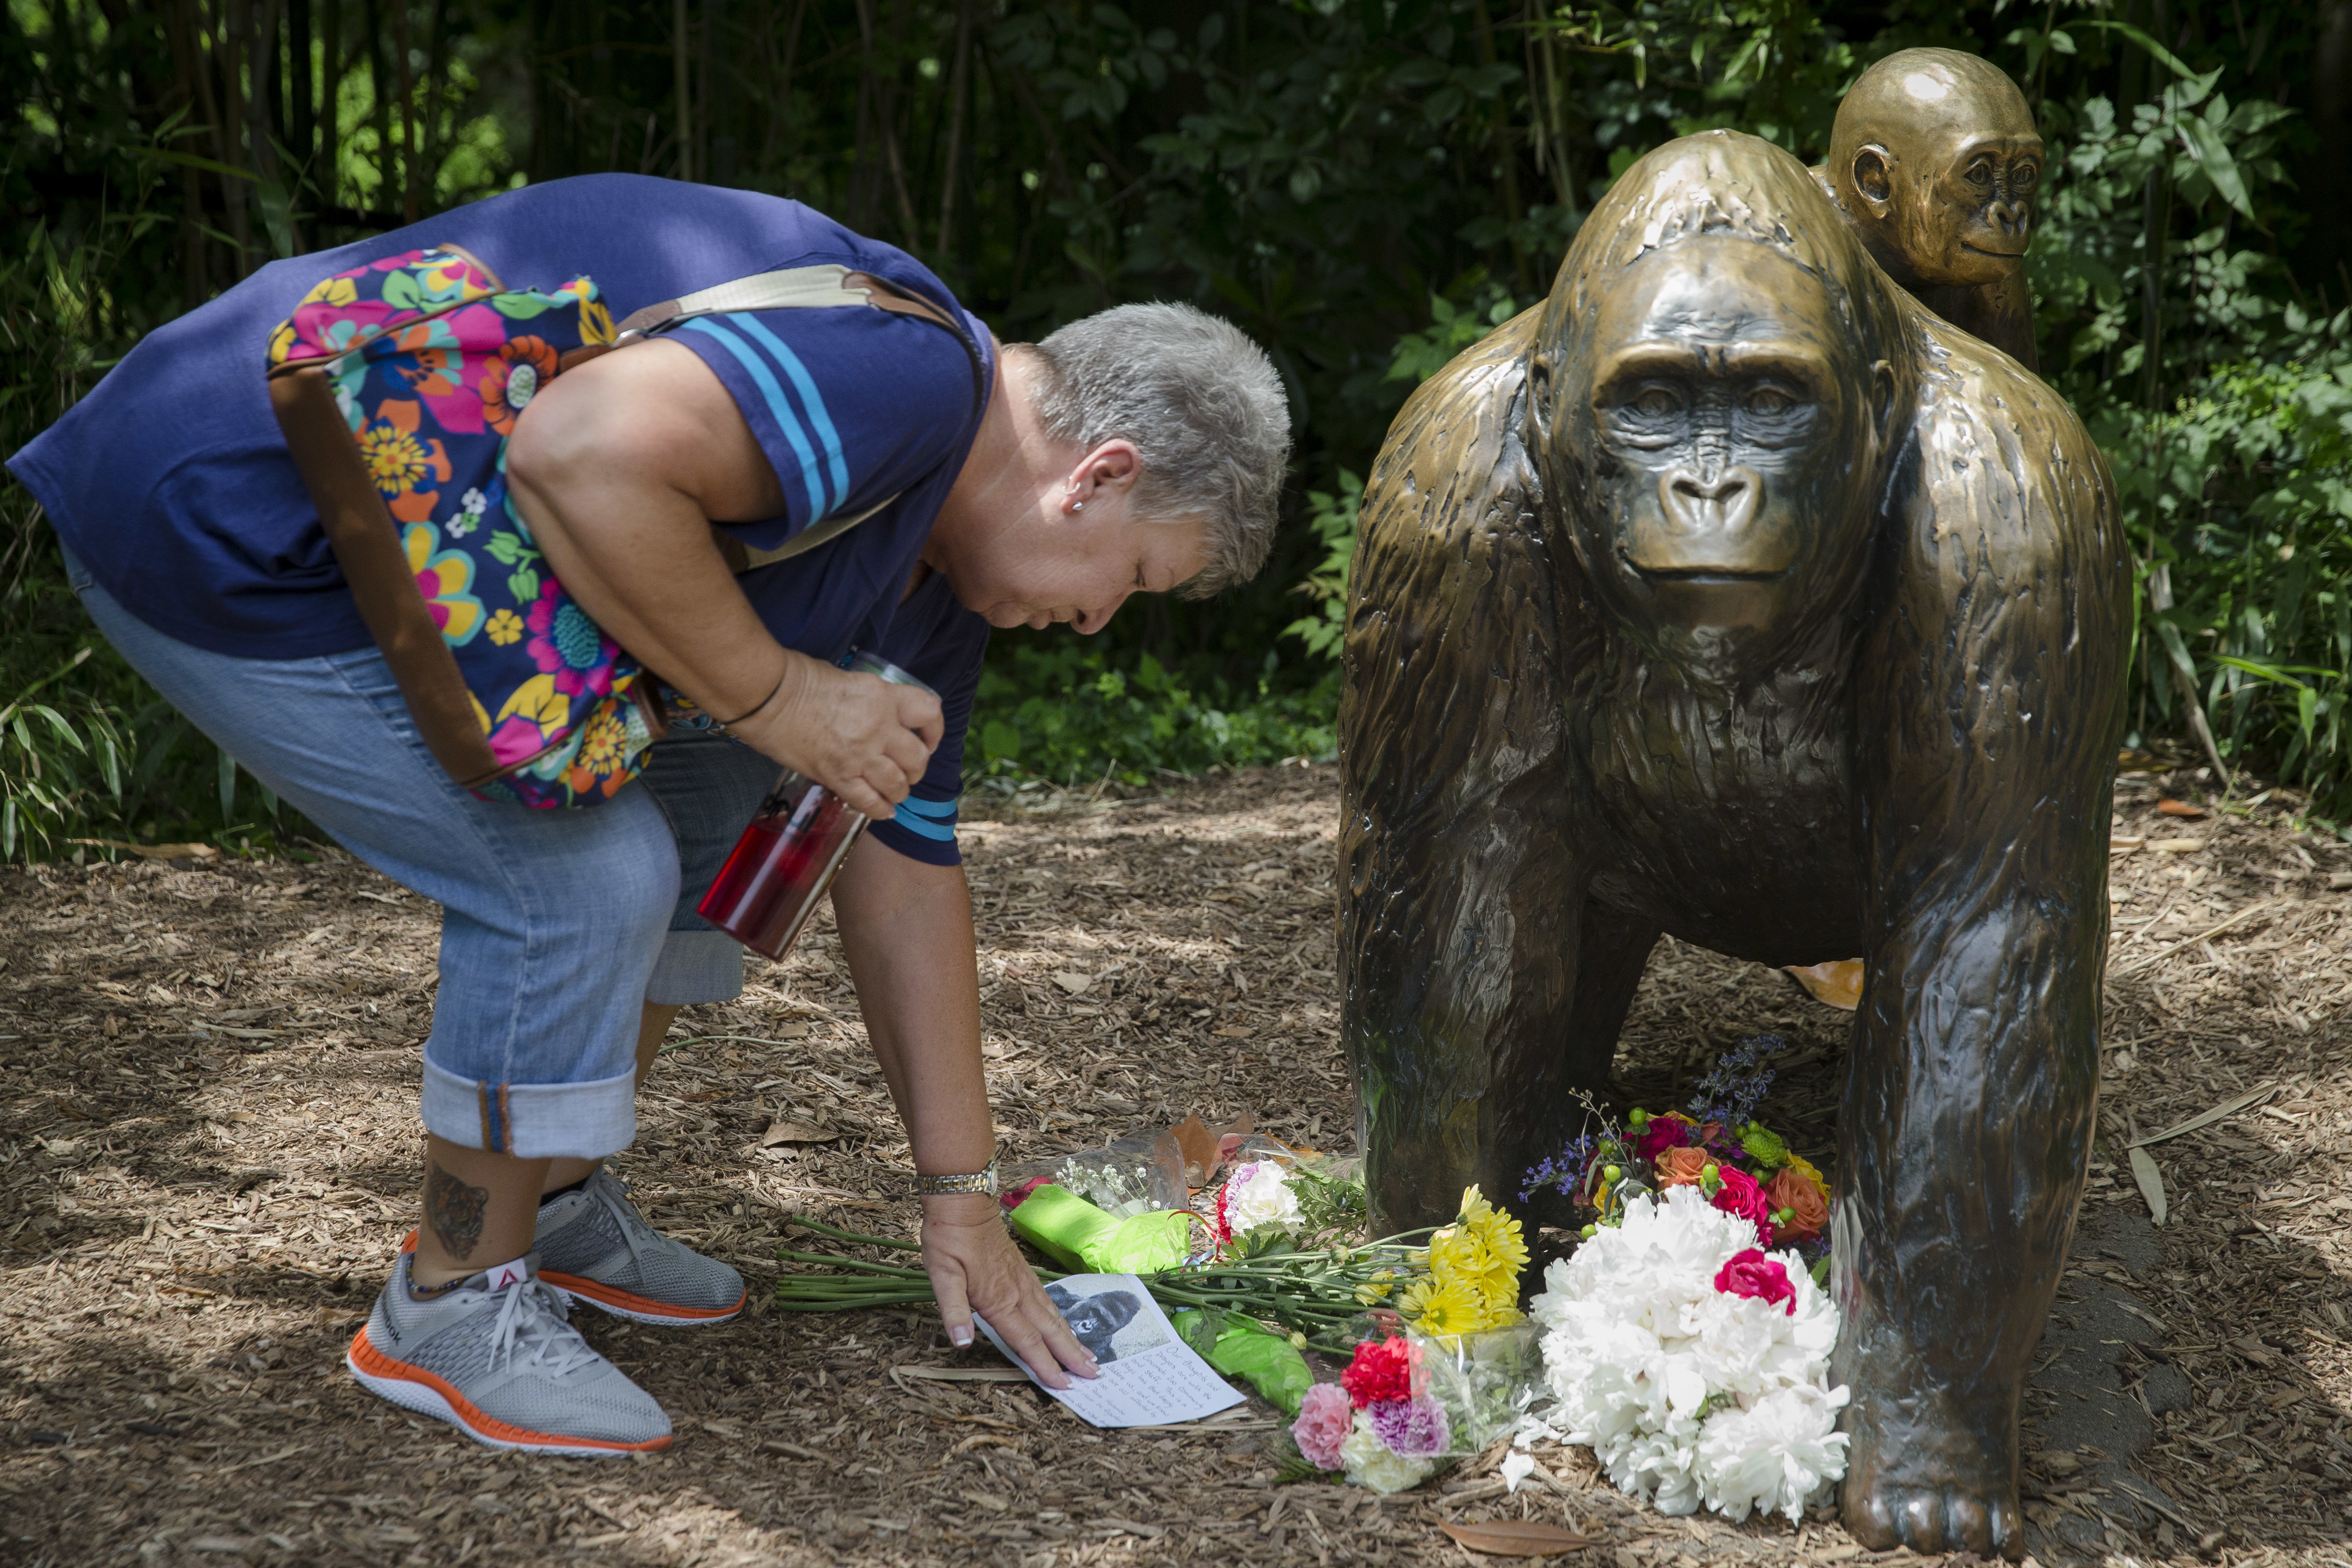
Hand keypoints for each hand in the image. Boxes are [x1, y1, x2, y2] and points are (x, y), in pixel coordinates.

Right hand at [736, 651, 942, 818]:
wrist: (765, 696)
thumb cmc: (799, 679)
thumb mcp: (849, 678)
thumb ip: (872, 699)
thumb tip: (880, 714)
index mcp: (883, 697)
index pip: (930, 713)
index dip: (934, 730)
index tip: (928, 738)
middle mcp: (878, 728)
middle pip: (917, 758)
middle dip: (917, 767)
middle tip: (908, 769)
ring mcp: (859, 755)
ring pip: (898, 784)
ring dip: (900, 790)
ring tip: (894, 789)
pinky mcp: (837, 776)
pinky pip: (868, 802)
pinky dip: (880, 809)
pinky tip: (884, 810)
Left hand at [919, 1194, 1097, 1388]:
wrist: (964, 1204)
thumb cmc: (949, 1239)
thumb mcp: (941, 1276)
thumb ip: (953, 1310)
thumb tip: (962, 1342)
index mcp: (999, 1300)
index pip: (1027, 1340)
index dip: (1045, 1365)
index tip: (1064, 1384)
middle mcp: (1017, 1293)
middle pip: (1050, 1330)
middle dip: (1071, 1355)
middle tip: (1095, 1374)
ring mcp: (1023, 1281)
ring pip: (1053, 1315)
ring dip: (1071, 1338)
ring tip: (1089, 1355)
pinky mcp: (1023, 1271)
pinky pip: (1048, 1300)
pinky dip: (1061, 1317)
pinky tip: (1064, 1324)